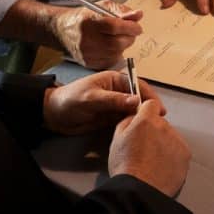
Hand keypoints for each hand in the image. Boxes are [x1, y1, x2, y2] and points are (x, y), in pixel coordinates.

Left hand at [43, 70, 165, 134]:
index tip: (159, 109)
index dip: (149, 96)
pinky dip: (133, 125)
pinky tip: (140, 133)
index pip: (138, 86)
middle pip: (139, 99)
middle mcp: (118, 92)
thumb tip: (137, 101)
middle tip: (159, 122)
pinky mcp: (111, 118)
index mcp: (115, 80)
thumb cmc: (71, 100)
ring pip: (134, 111)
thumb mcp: (91, 98)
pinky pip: (126, 121)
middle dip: (148, 109)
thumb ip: (113, 100)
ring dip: (142, 118)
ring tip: (153, 129)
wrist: (53, 115)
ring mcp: (115, 106)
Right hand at [51, 1, 142, 67]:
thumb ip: (122, 10)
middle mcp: (86, 39)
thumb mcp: (103, 7)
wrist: (64, 29)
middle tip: (131, 33)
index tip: (137, 27)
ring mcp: (86, 53)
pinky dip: (116, 54)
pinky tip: (112, 47)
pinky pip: (110, 62)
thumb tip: (138, 15)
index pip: (114, 27)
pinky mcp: (88, 63)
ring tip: (120, 38)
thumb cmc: (86, 16)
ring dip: (124, 46)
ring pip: (115, 54)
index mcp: (89, 22)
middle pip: (116, 43)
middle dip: (129, 38)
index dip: (130, 27)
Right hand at [109, 99, 190, 196]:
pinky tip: (161, 166)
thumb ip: (127, 122)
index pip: (151, 104)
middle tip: (143, 148)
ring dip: (164, 144)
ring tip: (152, 161)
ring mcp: (177, 140)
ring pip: (170, 136)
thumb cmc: (126, 167)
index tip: (144, 119)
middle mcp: (165, 127)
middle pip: (161, 123)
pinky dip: (172, 155)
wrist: (140, 190)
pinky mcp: (186, 154)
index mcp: (147, 120)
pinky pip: (179, 150)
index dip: (146, 111)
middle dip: (154, 131)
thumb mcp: (117, 139)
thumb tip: (134, 116)